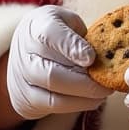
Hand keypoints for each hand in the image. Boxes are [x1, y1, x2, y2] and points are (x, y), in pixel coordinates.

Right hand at [6, 5, 111, 119]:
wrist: (28, 50)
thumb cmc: (58, 32)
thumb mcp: (70, 22)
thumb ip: (83, 36)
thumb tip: (103, 56)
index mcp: (36, 25)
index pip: (49, 35)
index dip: (71, 47)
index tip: (91, 57)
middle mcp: (24, 53)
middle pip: (51, 74)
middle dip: (84, 82)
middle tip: (107, 82)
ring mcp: (21, 78)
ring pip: (53, 94)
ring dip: (84, 96)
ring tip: (104, 92)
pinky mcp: (26, 99)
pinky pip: (54, 107)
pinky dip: (78, 105)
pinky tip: (93, 99)